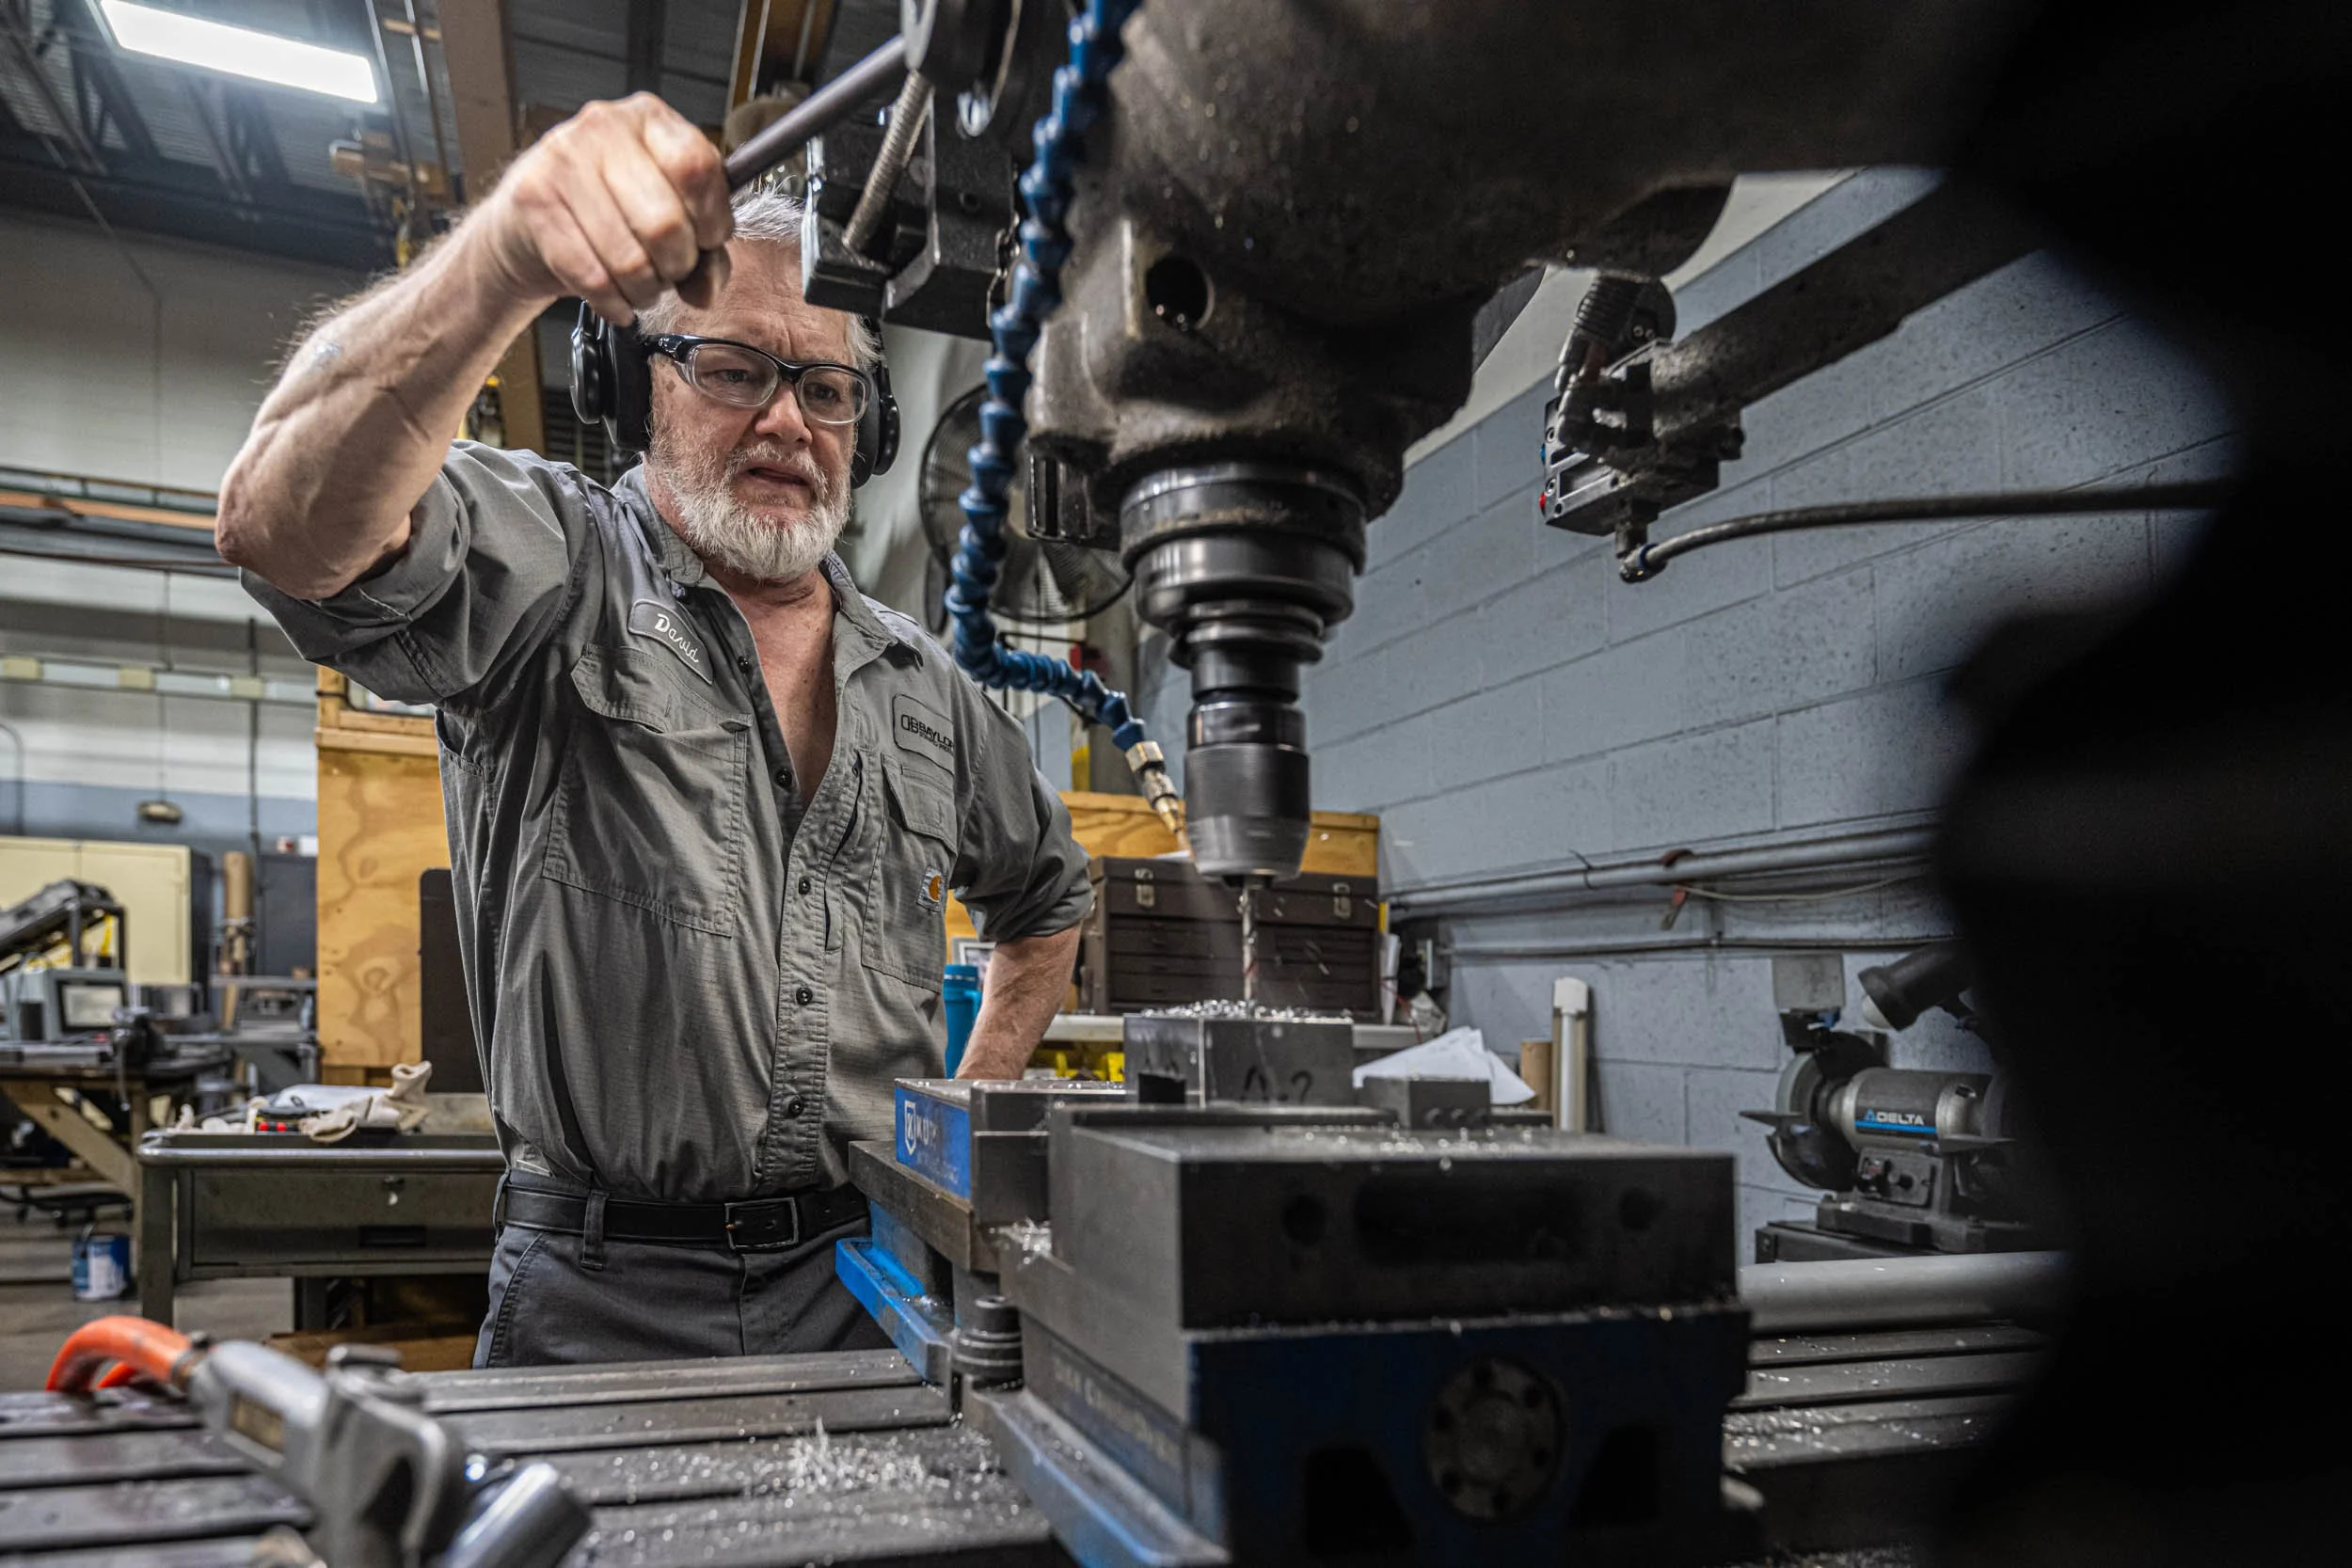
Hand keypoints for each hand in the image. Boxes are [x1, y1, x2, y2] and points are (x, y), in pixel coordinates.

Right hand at [471, 94, 732, 324]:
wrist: (526, 223)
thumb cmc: (606, 213)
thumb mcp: (668, 217)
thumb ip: (705, 253)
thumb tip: (706, 289)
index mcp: (649, 119)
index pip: (697, 167)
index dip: (712, 219)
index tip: (706, 241)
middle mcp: (604, 127)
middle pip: (666, 222)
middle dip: (677, 266)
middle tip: (667, 270)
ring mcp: (563, 160)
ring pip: (630, 259)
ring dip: (644, 290)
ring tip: (638, 285)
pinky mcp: (534, 200)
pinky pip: (593, 277)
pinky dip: (613, 302)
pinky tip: (613, 298)